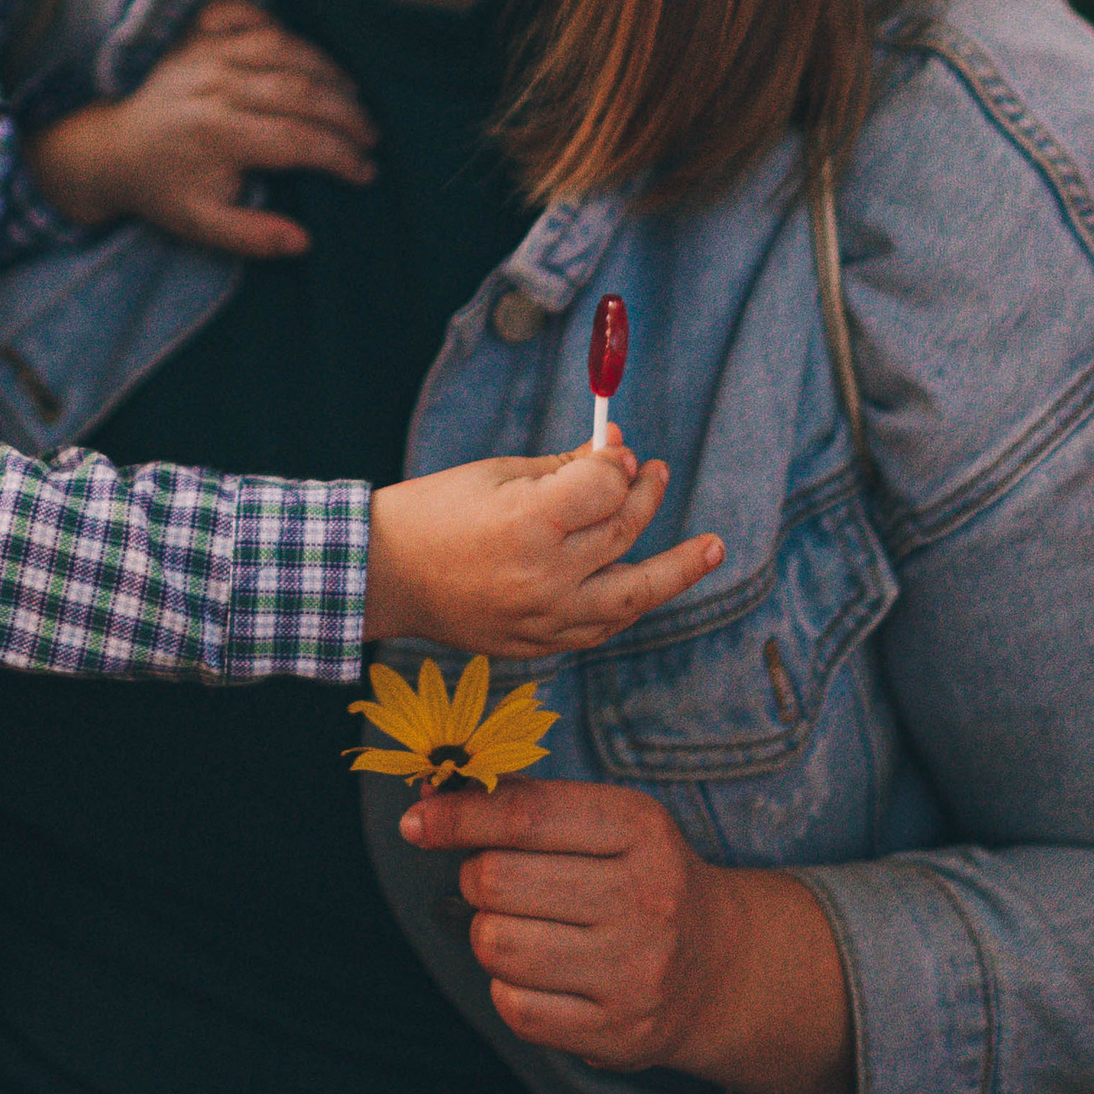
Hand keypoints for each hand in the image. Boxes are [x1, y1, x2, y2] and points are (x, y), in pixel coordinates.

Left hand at [24, 0, 376, 254]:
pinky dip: (276, 21)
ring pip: (285, 45)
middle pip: (303, 90)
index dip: (341, 157)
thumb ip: (254, 236)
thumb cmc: (162, 189)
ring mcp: (206, 51)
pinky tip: (299, 50)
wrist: (111, 149)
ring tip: (353, 97)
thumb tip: (304, 241)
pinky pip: (244, 11)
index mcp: (219, 134)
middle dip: (348, 114)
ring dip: (328, 68)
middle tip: (372, 136)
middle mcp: (216, 85)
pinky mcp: (197, 33)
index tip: (364, 172)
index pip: (300, 141)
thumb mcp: (203, 226)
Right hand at [363, 430, 722, 665]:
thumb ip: (565, 468)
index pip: (606, 485)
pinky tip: (647, 584)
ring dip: (676, 569)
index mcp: (529, 523)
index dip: (618, 460)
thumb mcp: (499, 474)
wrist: (383, 575)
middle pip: (623, 531)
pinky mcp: (537, 646)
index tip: (617, 447)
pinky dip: (627, 603)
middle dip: (645, 494)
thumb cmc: (436, 511)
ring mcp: (543, 620)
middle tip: (654, 472)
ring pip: (633, 594)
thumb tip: (619, 454)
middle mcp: (543, 577)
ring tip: (711, 550)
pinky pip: (601, 626)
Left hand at [398, 775, 857, 1093]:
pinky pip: (514, 1008)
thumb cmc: (638, 877)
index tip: (415, 821)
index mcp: (640, 829)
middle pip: (495, 882)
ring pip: (496, 946)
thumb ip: (524, 800)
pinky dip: (509, 988)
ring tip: (527, 928)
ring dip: (490, 935)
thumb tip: (430, 789)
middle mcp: (645, 899)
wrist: (717, 966)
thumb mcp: (606, 820)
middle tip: (500, 883)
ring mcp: (634, 972)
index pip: (524, 816)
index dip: (457, 817)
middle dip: (478, 879)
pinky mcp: (618, 1034)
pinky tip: (543, 975)